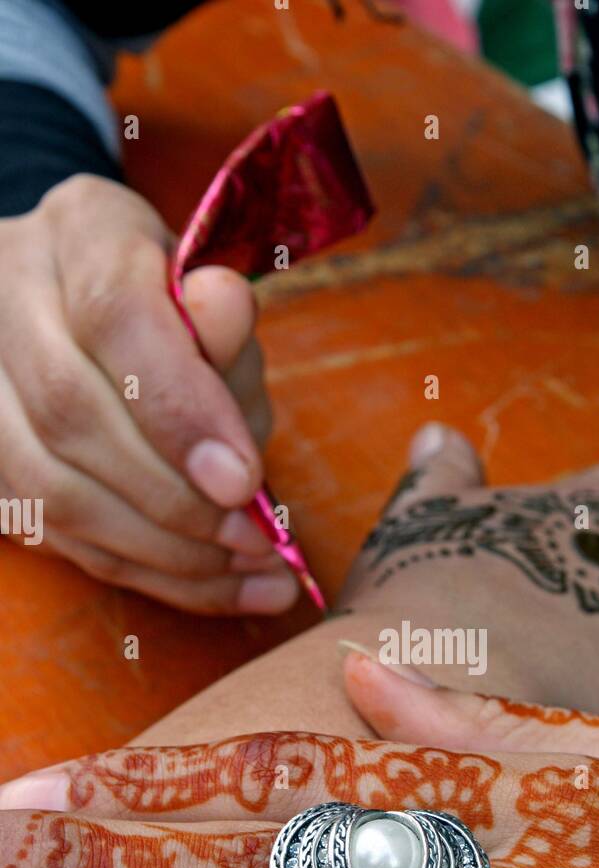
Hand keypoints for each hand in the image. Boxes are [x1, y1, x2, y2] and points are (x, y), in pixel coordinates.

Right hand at [0, 174, 296, 613]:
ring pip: (53, 490)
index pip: (114, 314)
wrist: (91, 314)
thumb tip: (225, 306)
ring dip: (163, 550)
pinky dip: (146, 572)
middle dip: (176, 497)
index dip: (180, 406)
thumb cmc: (174, 307)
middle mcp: (6, 294)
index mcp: (80, 231)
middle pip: (71, 414)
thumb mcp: (220, 301)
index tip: (243, 480)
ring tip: (251, 571)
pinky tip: (218, 586)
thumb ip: (223, 319)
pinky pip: (58, 535)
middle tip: (255, 539)